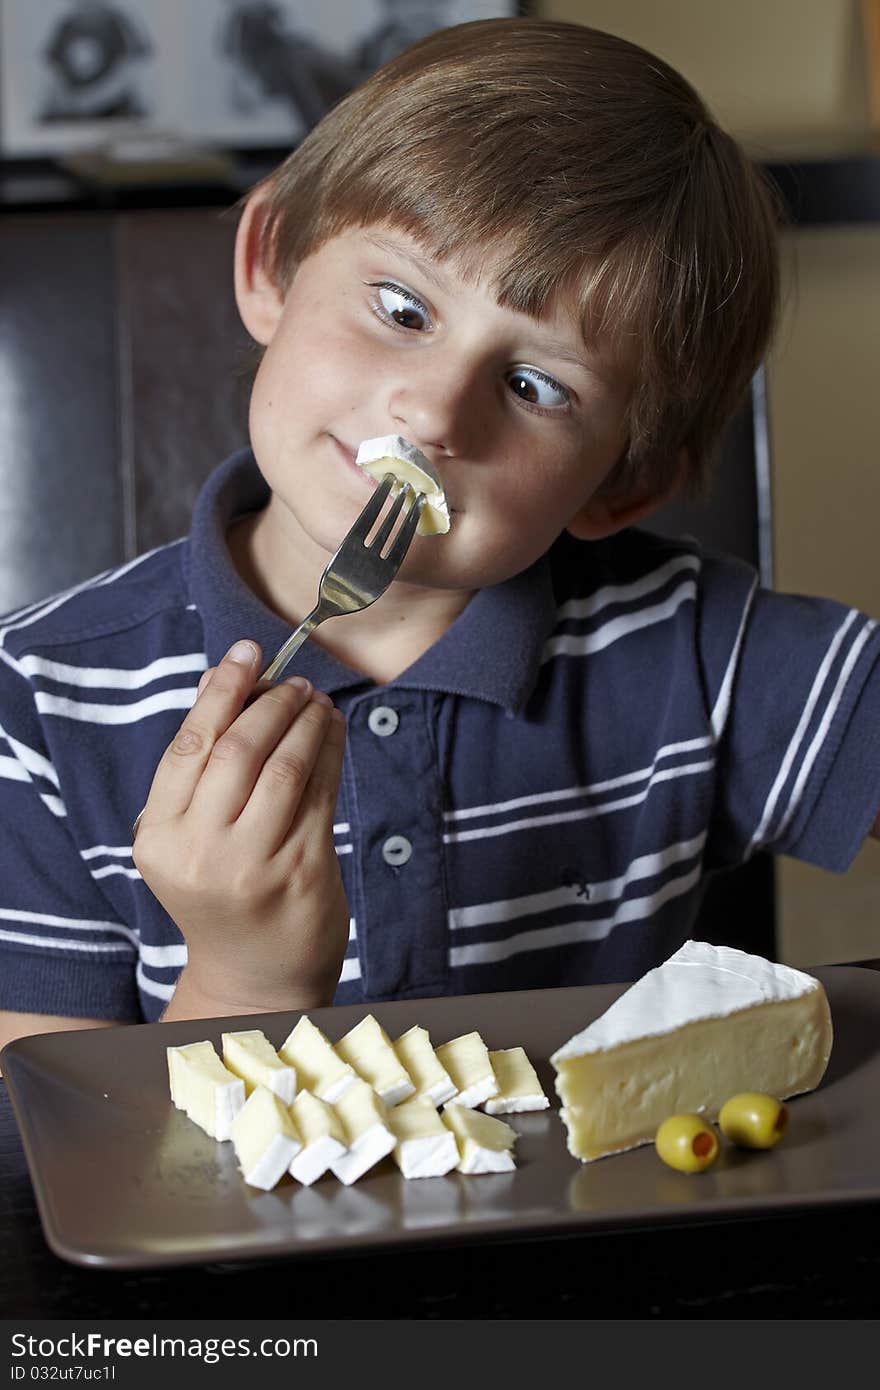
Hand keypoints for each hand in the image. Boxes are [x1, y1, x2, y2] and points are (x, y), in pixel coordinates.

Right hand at [132, 639, 348, 1015]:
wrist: (254, 975)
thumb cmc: (220, 890)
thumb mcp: (190, 836)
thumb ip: (201, 766)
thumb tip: (222, 678)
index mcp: (161, 839)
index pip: (190, 745)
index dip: (222, 690)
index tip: (247, 651)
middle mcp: (201, 852)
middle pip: (238, 750)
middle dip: (271, 702)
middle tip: (294, 681)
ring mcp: (254, 864)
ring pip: (285, 766)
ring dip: (306, 722)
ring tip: (316, 702)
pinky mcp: (303, 871)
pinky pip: (321, 793)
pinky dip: (330, 752)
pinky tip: (333, 732)